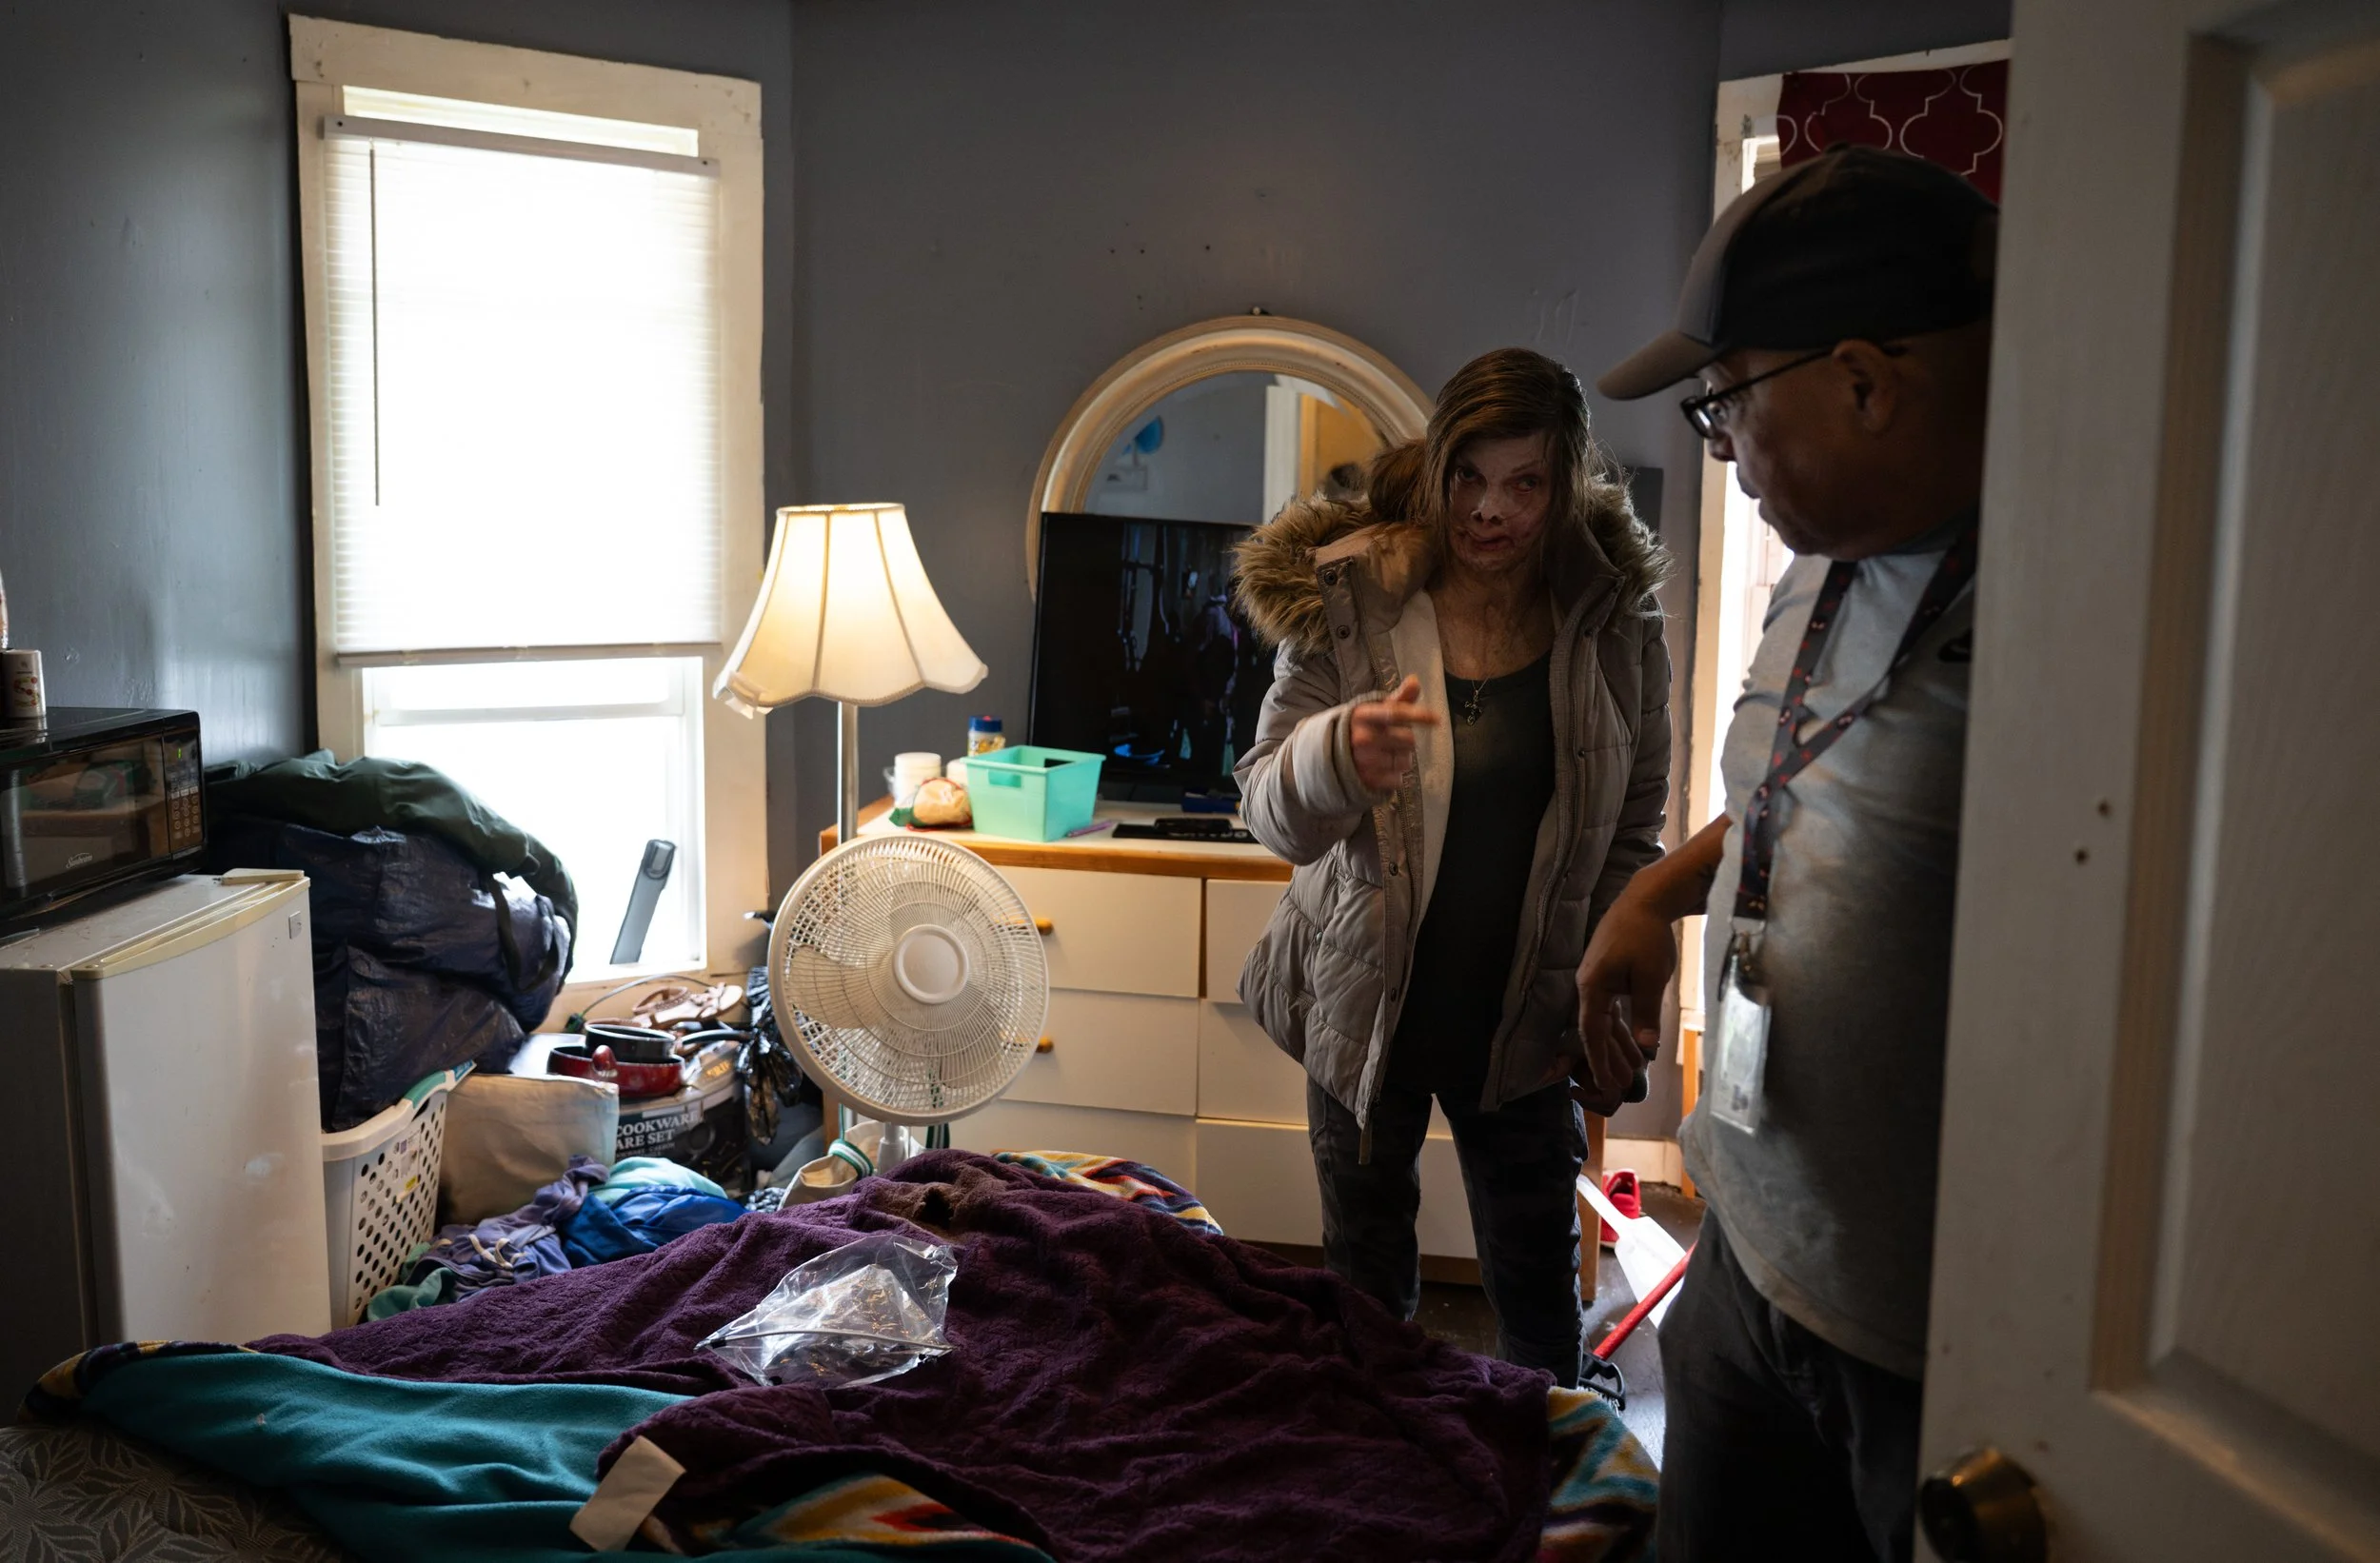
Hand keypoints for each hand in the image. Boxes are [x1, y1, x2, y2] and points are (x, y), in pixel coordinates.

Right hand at [1347, 676, 1439, 793]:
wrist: (1333, 755)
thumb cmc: (1364, 728)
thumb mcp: (1377, 710)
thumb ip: (1399, 698)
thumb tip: (1414, 680)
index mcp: (1363, 716)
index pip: (1396, 713)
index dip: (1419, 715)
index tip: (1437, 719)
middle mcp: (1362, 738)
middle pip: (1409, 739)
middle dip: (1407, 740)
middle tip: (1393, 739)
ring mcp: (1364, 761)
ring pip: (1406, 761)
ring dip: (1402, 758)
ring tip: (1386, 754)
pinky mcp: (1368, 780)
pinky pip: (1398, 779)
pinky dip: (1395, 775)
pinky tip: (1383, 769)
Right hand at [1569, 895, 1674, 1113]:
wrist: (1644, 901)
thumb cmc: (1647, 936)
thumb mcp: (1651, 977)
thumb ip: (1646, 1013)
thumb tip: (1648, 1048)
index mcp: (1593, 987)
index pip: (1592, 1032)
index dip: (1599, 1060)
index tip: (1606, 1084)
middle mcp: (1589, 986)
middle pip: (1596, 1030)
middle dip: (1610, 1059)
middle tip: (1623, 1086)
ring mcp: (1597, 980)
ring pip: (1605, 1020)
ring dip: (1619, 1044)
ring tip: (1634, 1069)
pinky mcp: (1608, 975)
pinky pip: (1612, 1008)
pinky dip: (1623, 1026)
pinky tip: (1633, 1041)